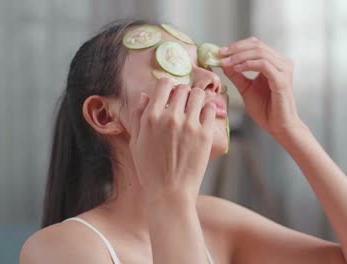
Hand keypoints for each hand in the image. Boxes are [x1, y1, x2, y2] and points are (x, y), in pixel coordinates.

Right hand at [129, 78, 216, 203]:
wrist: (170, 192)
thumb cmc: (150, 170)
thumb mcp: (136, 143)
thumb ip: (139, 117)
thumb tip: (144, 96)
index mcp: (151, 117)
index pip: (164, 84)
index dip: (168, 86)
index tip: (171, 94)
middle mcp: (170, 117)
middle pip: (182, 88)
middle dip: (183, 93)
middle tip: (184, 104)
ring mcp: (189, 125)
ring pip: (198, 95)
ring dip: (197, 99)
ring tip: (195, 109)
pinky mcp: (204, 134)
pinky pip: (210, 109)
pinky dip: (208, 110)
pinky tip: (204, 117)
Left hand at [220, 37, 302, 136]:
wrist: (278, 127)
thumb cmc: (266, 110)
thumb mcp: (246, 89)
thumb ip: (237, 75)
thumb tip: (223, 62)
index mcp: (275, 63)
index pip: (256, 45)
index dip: (237, 46)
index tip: (220, 52)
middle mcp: (282, 63)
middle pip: (257, 45)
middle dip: (236, 49)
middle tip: (221, 54)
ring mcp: (284, 70)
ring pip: (260, 53)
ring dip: (239, 56)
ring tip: (226, 62)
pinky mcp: (282, 80)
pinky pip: (263, 65)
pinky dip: (248, 64)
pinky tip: (237, 69)